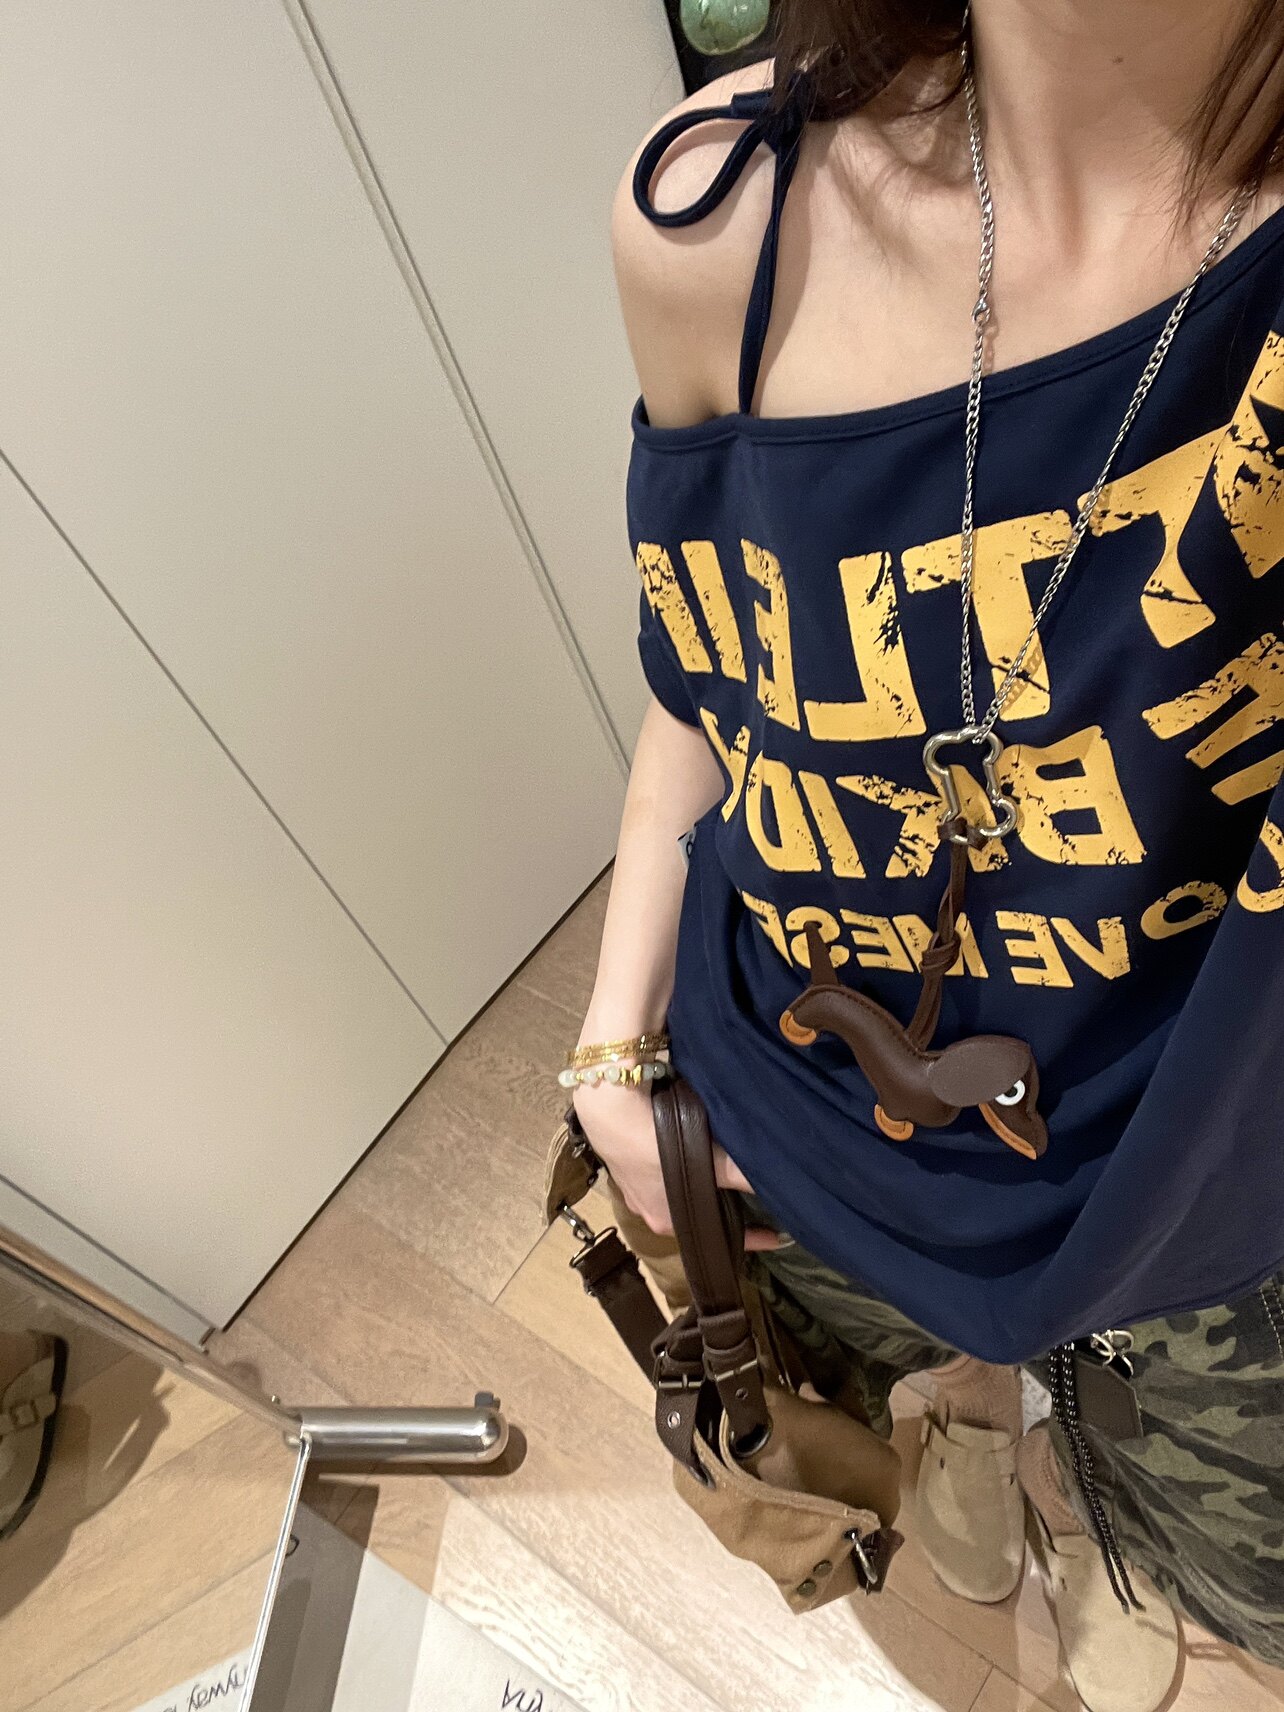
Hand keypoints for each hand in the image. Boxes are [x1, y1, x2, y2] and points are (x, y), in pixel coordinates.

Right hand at [571, 1080, 782, 1250]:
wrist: (607, 1105)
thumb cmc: (651, 1141)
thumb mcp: (702, 1160)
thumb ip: (740, 1173)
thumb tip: (782, 1183)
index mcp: (665, 1222)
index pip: (715, 1236)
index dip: (748, 1237)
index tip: (777, 1236)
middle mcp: (648, 1209)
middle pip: (696, 1212)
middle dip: (723, 1205)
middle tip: (755, 1197)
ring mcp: (635, 1184)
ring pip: (680, 1189)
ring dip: (702, 1180)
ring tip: (731, 1169)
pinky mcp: (628, 1157)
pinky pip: (665, 1168)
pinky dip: (684, 1162)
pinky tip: (697, 1145)